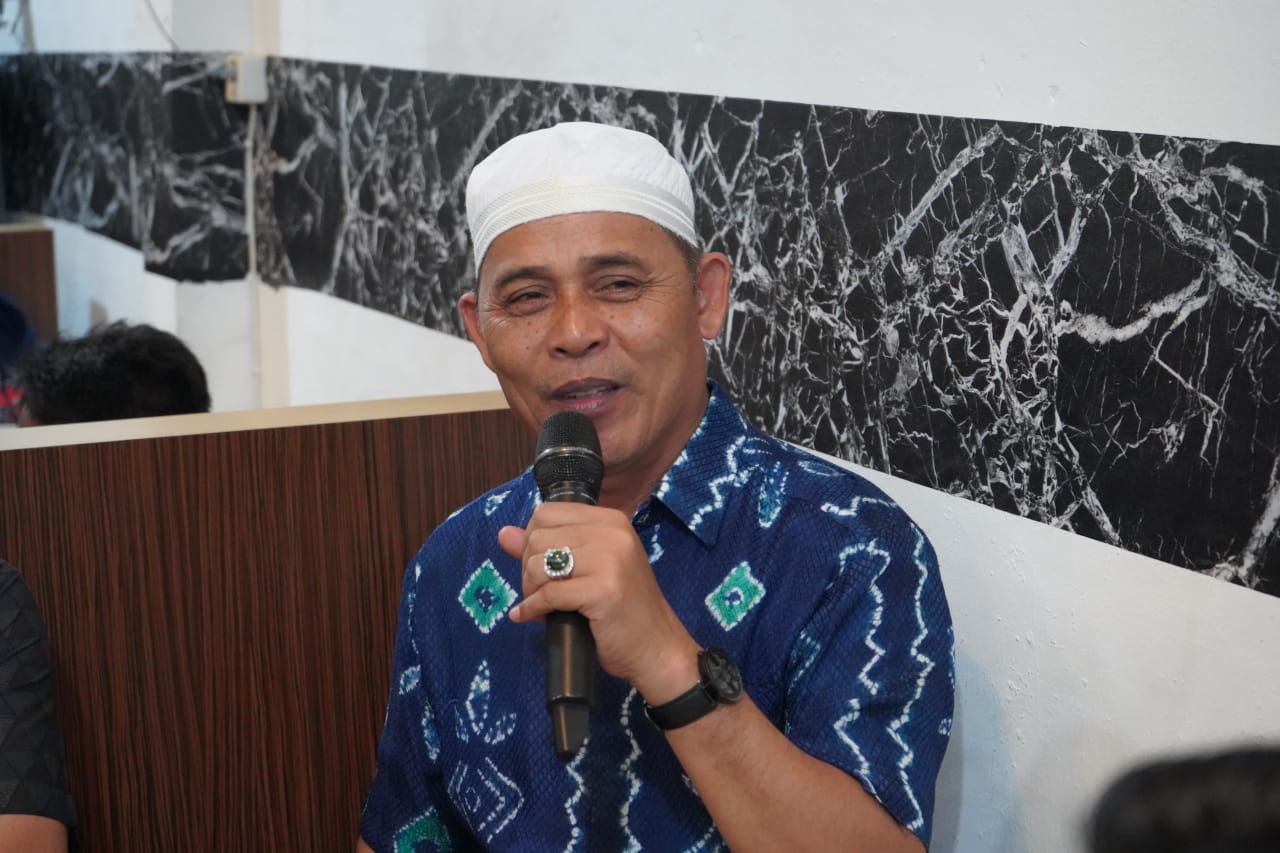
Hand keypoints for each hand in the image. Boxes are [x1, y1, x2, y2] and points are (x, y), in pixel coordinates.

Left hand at [501, 502, 699, 702]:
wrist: (657, 648)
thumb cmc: (623, 610)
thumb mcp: (587, 569)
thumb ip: (547, 547)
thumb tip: (504, 533)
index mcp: (610, 520)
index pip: (546, 513)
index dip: (532, 541)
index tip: (542, 568)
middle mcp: (612, 532)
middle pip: (538, 538)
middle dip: (528, 569)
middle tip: (543, 593)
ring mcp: (610, 560)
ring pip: (538, 564)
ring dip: (530, 591)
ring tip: (544, 606)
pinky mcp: (603, 590)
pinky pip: (547, 594)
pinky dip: (533, 609)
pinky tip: (534, 618)